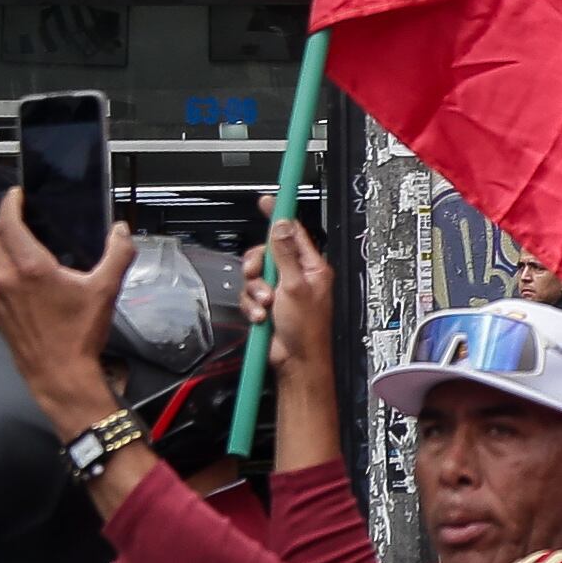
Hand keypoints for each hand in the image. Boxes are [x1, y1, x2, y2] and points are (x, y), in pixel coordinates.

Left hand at [0, 189, 134, 437]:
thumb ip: (118, 254)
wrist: (59, 376)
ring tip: (25, 241)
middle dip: (6, 220)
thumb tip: (121, 231)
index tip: (17, 194)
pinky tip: (26, 276)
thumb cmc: (80, 335)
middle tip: (23, 213)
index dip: (10, 203)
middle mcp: (7, 278)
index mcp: (30, 266)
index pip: (8, 222)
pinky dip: (6, 267)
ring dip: (5, 244)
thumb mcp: (106, 291)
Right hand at [244, 208, 334, 390]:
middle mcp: (296, 276)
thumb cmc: (307, 331)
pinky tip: (262, 316)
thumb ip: (286, 254)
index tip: (268, 200)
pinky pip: (249, 295)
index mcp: (311, 267)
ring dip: (255, 292)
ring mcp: (281, 290)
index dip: (279, 216)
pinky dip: (252, 306)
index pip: (293, 232)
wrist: (295, 362)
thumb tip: (282, 225)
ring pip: (254, 275)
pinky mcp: (267, 305)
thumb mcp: (295, 286)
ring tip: (267, 305)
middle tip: (260, 277)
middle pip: (266, 253)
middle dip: (258, 267)